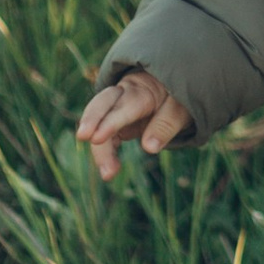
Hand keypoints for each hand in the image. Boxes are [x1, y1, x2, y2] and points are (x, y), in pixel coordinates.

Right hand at [76, 68, 191, 179]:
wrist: (174, 89)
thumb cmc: (178, 97)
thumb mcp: (181, 109)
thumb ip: (166, 124)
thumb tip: (149, 148)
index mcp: (142, 89)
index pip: (124, 105)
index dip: (110, 122)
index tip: (97, 138)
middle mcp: (124, 94)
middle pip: (103, 104)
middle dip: (91, 120)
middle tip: (83, 137)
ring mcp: (117, 107)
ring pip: (99, 123)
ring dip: (100, 148)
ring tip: (108, 174)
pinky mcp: (114, 120)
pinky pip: (104, 134)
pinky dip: (104, 152)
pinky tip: (109, 170)